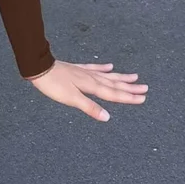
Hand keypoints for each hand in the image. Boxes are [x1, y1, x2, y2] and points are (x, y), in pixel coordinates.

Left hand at [26, 60, 147, 121]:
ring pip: (107, 75)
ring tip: (133, 76)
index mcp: (91, 86)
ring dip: (120, 77)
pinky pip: (94, 68)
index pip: (113, 94)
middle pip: (114, 84)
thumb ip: (90, 107)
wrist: (39, 66)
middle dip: (129, 87)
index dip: (128, 97)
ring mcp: (84, 72)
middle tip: (145, 88)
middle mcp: (91, 78)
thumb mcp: (71, 99)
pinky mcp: (77, 69)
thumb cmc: (54, 84)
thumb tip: (107, 117)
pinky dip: (103, 68)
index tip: (143, 98)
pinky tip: (109, 66)